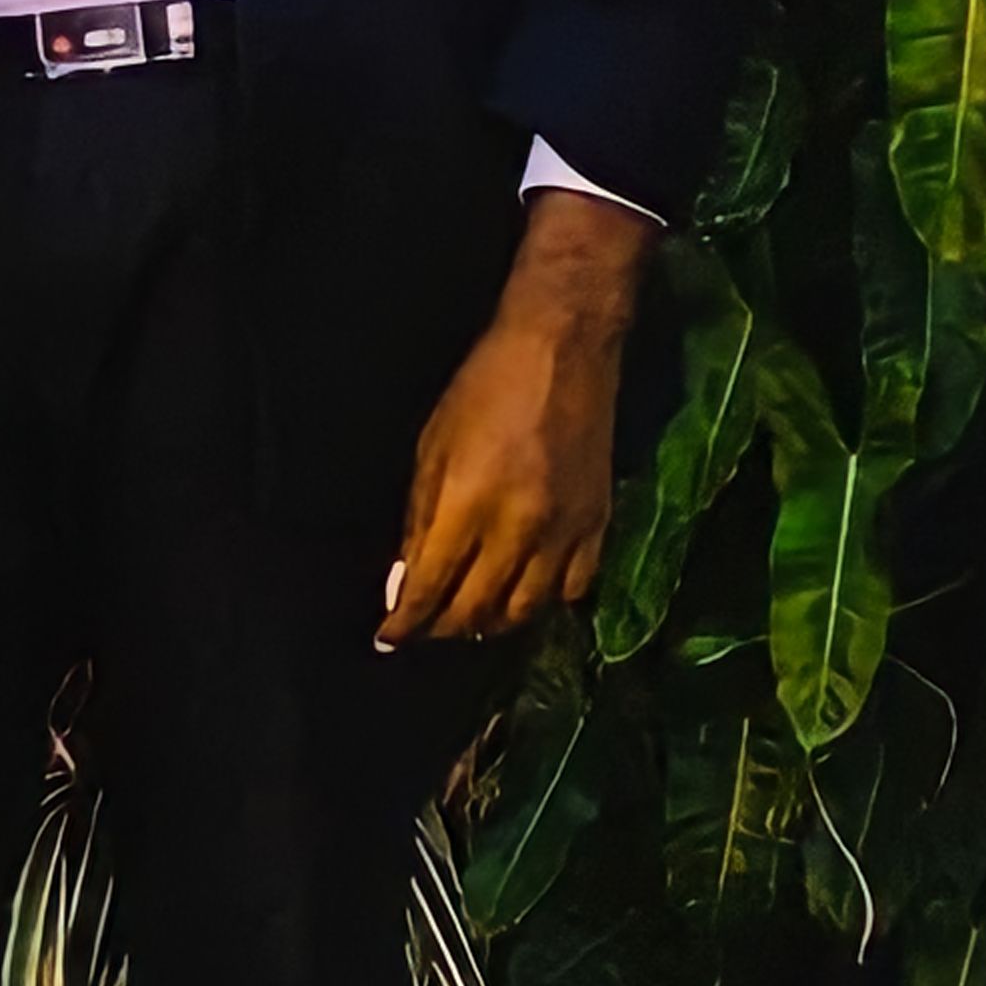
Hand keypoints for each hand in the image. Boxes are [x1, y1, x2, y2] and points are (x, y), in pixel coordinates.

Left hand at [375, 189, 653, 646]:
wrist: (563, 348)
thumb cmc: (484, 388)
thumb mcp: (431, 448)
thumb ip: (419, 522)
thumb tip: (403, 585)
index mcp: (469, 504)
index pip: (431, 589)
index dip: (405, 622)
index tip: (387, 637)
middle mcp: (519, 529)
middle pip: (477, 611)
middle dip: (442, 628)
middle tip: (425, 626)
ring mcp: (565, 531)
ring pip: (526, 611)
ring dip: (491, 622)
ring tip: (470, 616)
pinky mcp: (598, 524)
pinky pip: (572, 589)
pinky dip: (544, 601)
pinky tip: (525, 589)